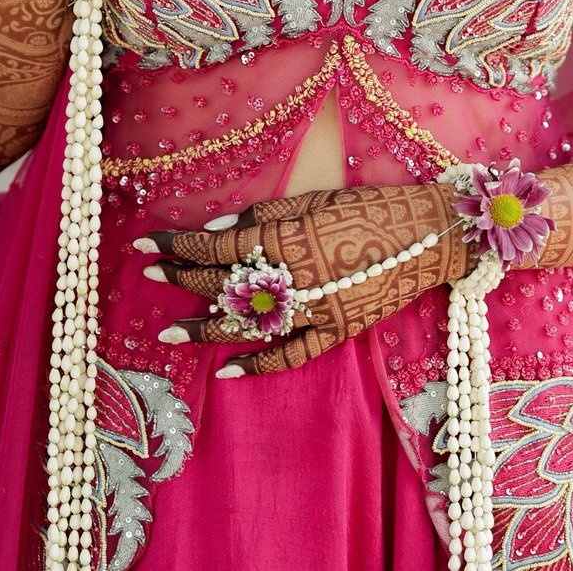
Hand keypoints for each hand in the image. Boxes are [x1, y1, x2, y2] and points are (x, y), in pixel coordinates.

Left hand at [139, 182, 475, 374]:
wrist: (428, 236)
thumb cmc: (369, 206)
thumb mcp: (313, 199)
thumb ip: (264, 218)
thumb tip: (218, 229)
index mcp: (285, 240)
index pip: (216, 246)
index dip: (177, 245)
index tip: (144, 245)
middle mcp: (293, 280)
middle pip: (224, 283)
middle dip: (182, 277)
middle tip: (149, 273)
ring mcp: (313, 312)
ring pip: (246, 328)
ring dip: (204, 329)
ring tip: (168, 332)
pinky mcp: (335, 333)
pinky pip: (290, 356)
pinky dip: (258, 365)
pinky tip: (228, 372)